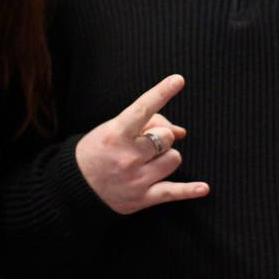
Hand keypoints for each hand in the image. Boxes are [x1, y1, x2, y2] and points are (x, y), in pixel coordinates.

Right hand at [74, 74, 208, 213]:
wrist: (75, 187)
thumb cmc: (98, 151)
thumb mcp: (113, 128)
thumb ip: (147, 124)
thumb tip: (181, 132)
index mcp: (116, 134)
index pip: (143, 108)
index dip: (161, 92)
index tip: (178, 80)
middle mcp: (127, 157)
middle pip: (166, 137)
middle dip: (161, 136)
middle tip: (145, 141)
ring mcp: (136, 179)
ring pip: (173, 159)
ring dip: (166, 156)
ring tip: (149, 160)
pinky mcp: (142, 198)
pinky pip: (173, 192)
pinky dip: (189, 191)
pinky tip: (204, 188)